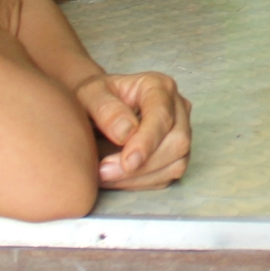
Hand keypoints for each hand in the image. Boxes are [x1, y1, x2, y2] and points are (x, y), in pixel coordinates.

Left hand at [71, 70, 192, 188]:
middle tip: (103, 171)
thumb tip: (126, 133)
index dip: (147, 141)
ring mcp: (180, 132)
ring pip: (176, 164)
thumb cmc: (94, 99)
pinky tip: (115, 178)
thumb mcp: (89, 95)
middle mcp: (177, 108)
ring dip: (140, 177)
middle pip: (177, 142)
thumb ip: (105, 109)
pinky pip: (166, 177)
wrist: (95, 109)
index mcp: (159, 86)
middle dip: (143, 165)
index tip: (127, 162)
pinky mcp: (175, 155)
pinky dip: (140, 183)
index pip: (162, 116)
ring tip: (105, 175)